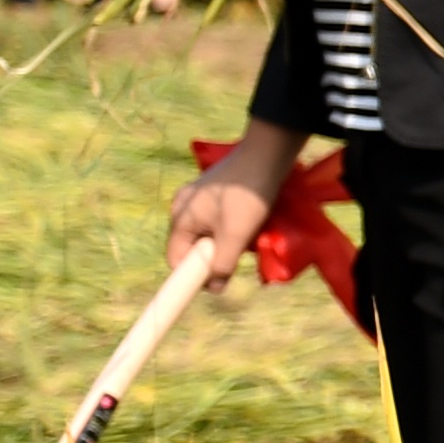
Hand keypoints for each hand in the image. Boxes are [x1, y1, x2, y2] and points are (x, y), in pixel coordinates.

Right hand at [168, 120, 302, 291]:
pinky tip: (251, 219)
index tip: (216, 282)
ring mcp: (198, 195)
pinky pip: (218, 217)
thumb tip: (214, 288)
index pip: (177, 258)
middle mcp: (182, 205)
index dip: (194, 275)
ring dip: (227, 239)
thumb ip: (222, 263)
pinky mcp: (215, 189)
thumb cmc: (247, 195)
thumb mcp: (236, 235)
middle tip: (240, 251)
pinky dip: (232, 224)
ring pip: (208, 231)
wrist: (266, 154)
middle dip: (215, 254)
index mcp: (180, 217)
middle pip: (194, 244)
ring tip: (249, 232)